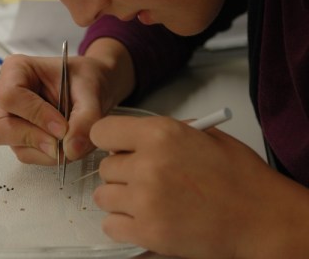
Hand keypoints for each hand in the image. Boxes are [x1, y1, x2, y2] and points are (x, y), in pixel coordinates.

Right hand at [0, 42, 128, 164]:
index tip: (63, 127)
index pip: (10, 96)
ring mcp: (8, 119)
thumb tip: (72, 149)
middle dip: (32, 138)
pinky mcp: (18, 138)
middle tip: (61, 143)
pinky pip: (27, 155)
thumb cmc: (86, 80)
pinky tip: (67, 144)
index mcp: (16, 70)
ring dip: (46, 151)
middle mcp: (4, 95)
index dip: (35, 115)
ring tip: (73, 140)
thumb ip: (86, 117)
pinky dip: (50, 156)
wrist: (93, 90)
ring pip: (13, 145)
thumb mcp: (91, 91)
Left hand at [91, 114, 308, 257]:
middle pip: (104, 168)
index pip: (102, 131)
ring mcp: (145, 201)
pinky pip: (110, 225)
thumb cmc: (238, 177)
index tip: (116, 148)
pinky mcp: (147, 232)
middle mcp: (148, 165)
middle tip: (144, 179)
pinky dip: (122, 224)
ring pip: (103, 196)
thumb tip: (132, 139)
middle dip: (121, 173)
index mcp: (161, 134)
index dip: (109, 141)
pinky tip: (144, 219)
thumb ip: (163, 133)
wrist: (261, 219)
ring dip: (119, 199)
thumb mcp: (203, 136)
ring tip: (145, 201)